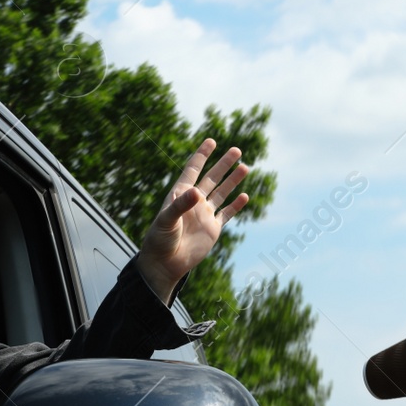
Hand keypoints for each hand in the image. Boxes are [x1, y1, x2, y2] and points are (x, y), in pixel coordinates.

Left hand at [137, 138, 250, 302]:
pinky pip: (226, 214)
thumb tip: (198, 192)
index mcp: (180, 194)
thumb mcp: (167, 220)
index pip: (193, 170)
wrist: (165, 263)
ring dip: (233, 181)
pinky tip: (244, 196)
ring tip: (245, 167)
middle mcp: (194, 201)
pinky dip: (236, 205)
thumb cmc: (160, 239)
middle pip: (212, 178)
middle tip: (237, 151)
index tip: (211, 141)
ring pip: (222, 193)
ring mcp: (204, 214)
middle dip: (223, 164)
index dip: (201, 155)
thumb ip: (181, 205)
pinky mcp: (212, 229)